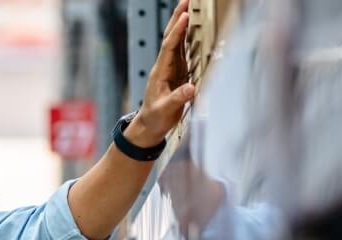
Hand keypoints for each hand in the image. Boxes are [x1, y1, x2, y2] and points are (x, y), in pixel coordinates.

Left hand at [125, 0, 194, 147]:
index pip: (169, 47)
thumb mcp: (166, 110)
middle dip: (176, 19)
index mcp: (161, 72)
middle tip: (185, 1)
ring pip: (176, 42)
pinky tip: (192, 29)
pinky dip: (187, 37)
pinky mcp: (177, 73)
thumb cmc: (155, 117)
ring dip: (181, 24)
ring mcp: (171, 68)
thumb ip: (178, 99)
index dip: (177, 32)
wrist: (149, 125)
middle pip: (170, 38)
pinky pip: (182, 51)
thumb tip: (192, 88)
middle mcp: (165, 66)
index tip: (185, 17)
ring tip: (188, 8)